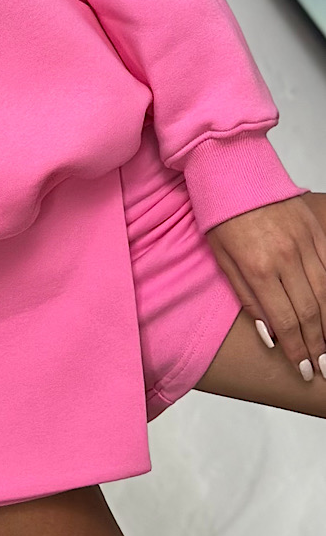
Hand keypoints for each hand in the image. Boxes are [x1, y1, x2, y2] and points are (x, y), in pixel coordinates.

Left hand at [207, 192, 325, 380]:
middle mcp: (287, 255)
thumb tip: (270, 333)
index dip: (296, 349)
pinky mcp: (316, 229)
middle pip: (311, 311)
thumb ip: (247, 297)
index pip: (285, 319)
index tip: (303, 370)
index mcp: (258, 265)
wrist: (231, 165)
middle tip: (322, 369)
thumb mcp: (222, 257)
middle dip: (318, 346)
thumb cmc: (220, 212)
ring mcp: (306, 241)